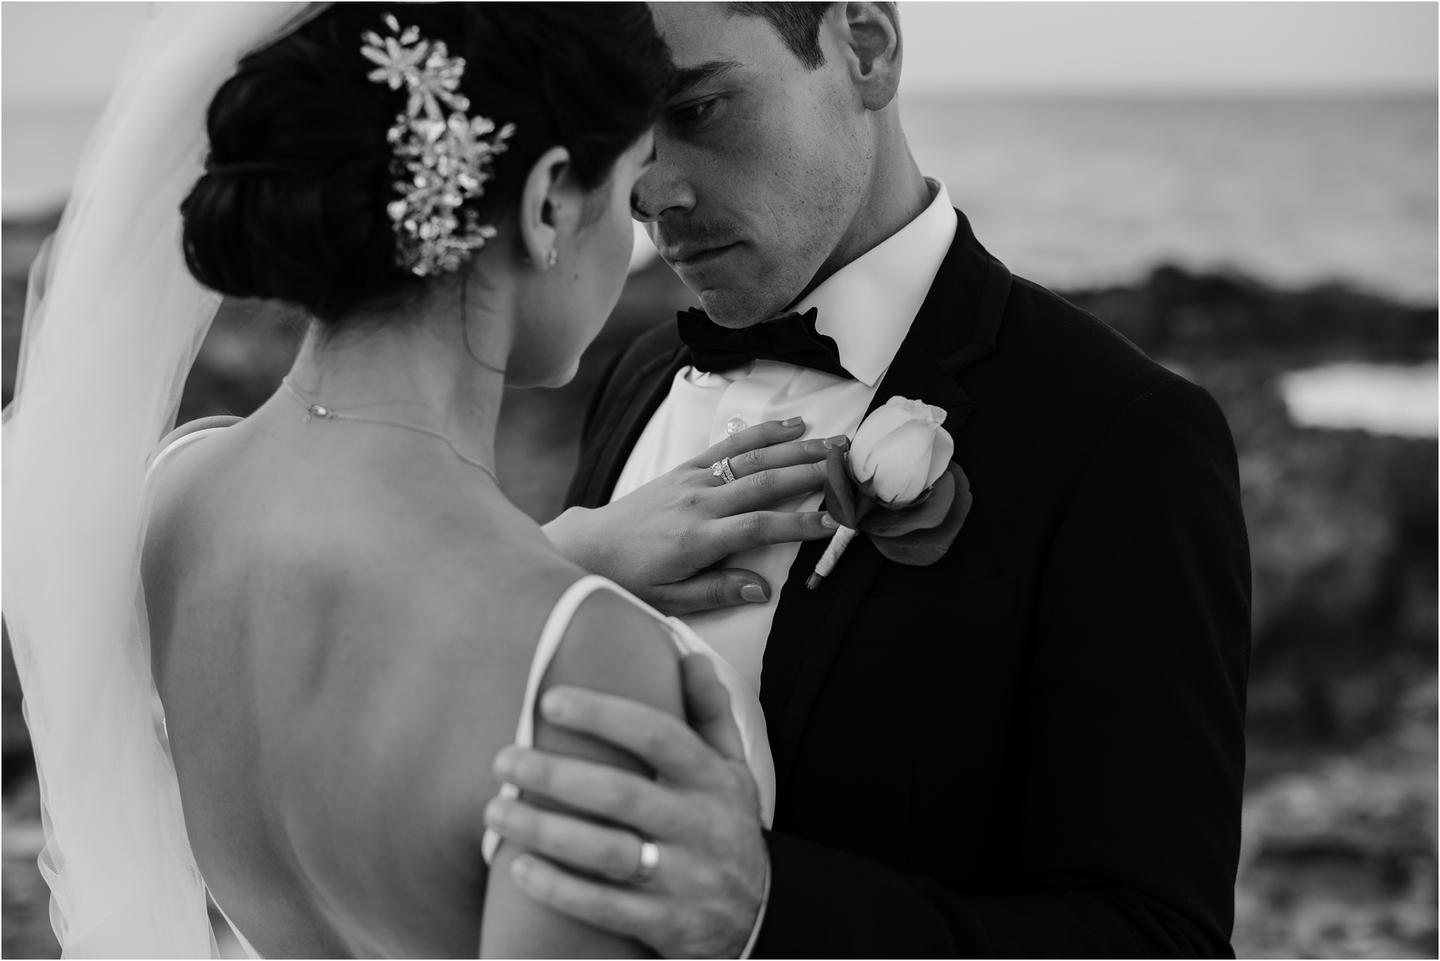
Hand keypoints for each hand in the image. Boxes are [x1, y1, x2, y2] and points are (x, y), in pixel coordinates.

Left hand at [486, 656, 767, 958]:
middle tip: (504, 760)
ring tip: (495, 812)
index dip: (604, 715)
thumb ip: (709, 713)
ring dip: (545, 832)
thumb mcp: (733, 767)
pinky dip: (560, 890)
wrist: (763, 915)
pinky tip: (518, 870)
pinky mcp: (668, 925)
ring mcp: (685, 878)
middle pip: (622, 793)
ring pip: (608, 853)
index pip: (659, 734)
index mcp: (712, 778)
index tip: (551, 700)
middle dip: (556, 775)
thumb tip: (690, 656)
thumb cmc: (726, 825)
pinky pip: (607, 908)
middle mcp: (700, 825)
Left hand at [546, 418, 845, 614]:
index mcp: (696, 540)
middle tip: (850, 469)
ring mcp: (692, 480)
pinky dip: (762, 433)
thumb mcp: (670, 600)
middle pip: (763, 483)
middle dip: (810, 473)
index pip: (757, 527)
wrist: (590, 546)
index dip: (797, 524)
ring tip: (834, 444)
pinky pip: (729, 446)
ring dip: (796, 448)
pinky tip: (792, 426)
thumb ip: (717, 592)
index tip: (833, 522)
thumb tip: (762, 590)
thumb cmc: (631, 578)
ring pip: (752, 458)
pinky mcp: (686, 468)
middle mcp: (698, 503)